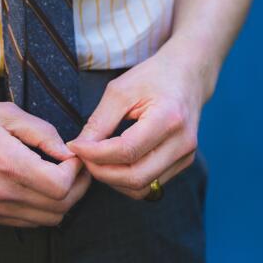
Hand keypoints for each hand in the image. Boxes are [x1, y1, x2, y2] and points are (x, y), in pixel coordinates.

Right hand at [0, 97, 91, 226]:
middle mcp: (4, 194)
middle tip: (76, 167)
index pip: (62, 186)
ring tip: (59, 176)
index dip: (76, 171)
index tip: (74, 155)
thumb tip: (66, 150)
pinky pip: (27, 222)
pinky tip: (37, 186)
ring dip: (61, 201)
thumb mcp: (6, 113)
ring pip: (46, 220)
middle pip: (60, 208)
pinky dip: (41, 209)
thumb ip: (42, 132)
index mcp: (10, 165)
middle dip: (76, 187)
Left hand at [65, 42, 206, 199]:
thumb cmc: (153, 76)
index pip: (127, 150)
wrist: (187, 74)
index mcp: (169, 118)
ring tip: (96, 160)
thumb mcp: (120, 89)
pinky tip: (114, 162)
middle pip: (136, 177)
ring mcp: (186, 156)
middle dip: (102, 172)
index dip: (95, 154)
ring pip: (143, 187)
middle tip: (83, 157)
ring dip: (114, 180)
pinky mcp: (183, 163)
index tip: (75, 146)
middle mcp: (182, 143)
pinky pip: (151, 184)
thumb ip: (100, 121)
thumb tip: (78, 148)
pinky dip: (127, 179)